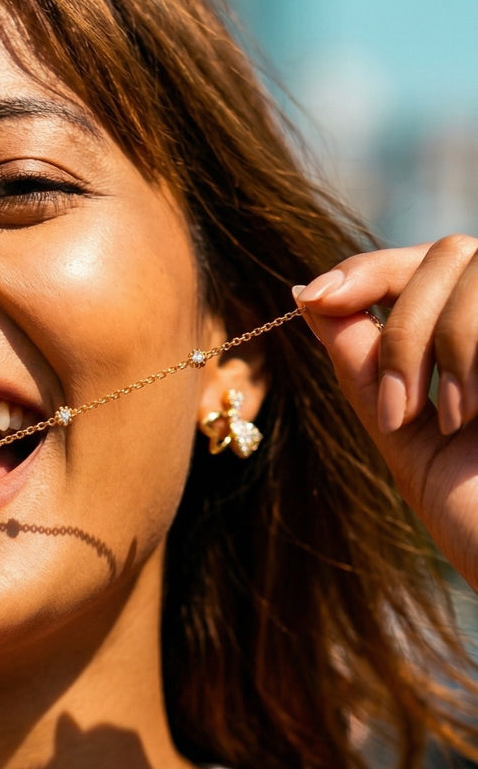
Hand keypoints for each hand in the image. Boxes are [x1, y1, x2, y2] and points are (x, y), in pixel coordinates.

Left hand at [296, 234, 477, 589]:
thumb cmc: (476, 514)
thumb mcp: (403, 431)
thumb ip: (362, 362)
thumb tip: (307, 293)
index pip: (425, 262)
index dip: (368, 268)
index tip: (319, 297)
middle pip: (448, 254)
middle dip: (404, 328)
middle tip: (400, 411)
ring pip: (473, 267)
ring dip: (440, 342)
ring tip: (450, 419)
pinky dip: (471, 353)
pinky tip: (476, 414)